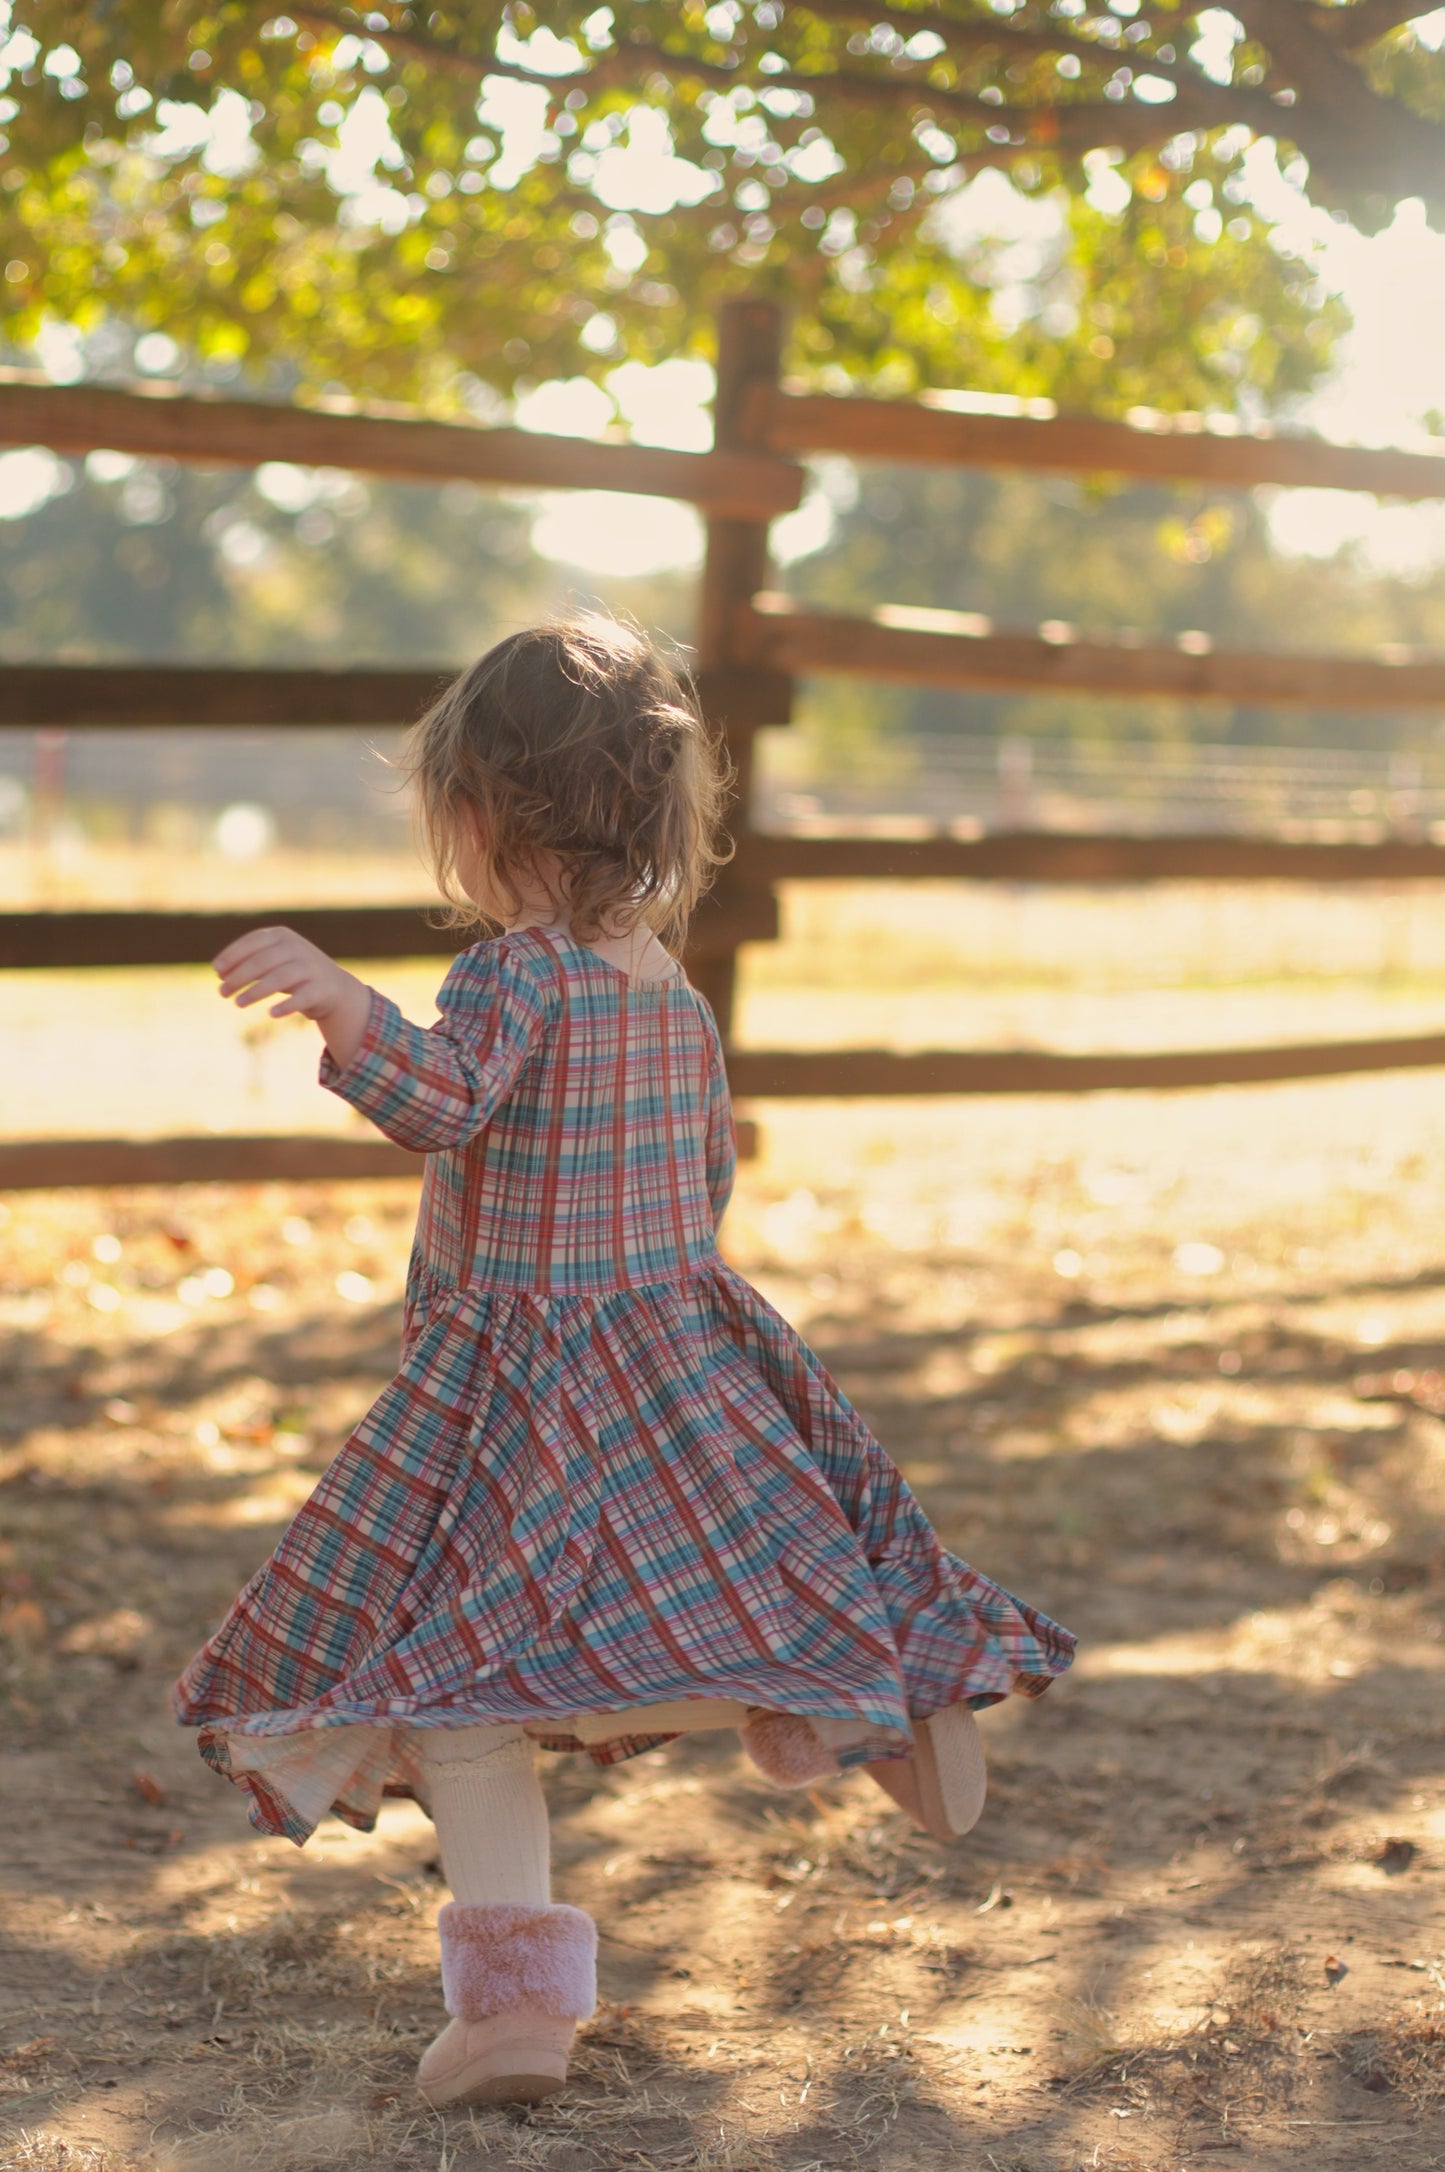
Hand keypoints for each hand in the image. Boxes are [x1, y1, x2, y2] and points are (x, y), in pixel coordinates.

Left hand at [213, 927, 370, 1065]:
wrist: (333, 987)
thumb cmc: (292, 973)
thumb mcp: (272, 960)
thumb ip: (248, 961)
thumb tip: (219, 972)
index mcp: (282, 936)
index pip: (253, 942)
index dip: (232, 955)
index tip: (217, 972)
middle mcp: (297, 947)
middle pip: (262, 961)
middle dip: (239, 977)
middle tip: (222, 993)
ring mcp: (311, 967)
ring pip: (280, 978)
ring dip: (256, 991)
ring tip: (238, 1003)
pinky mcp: (322, 988)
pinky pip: (302, 997)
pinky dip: (287, 1006)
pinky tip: (271, 1014)